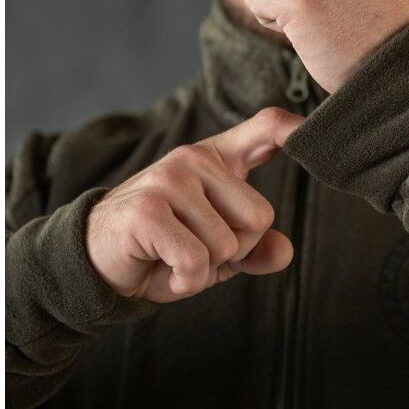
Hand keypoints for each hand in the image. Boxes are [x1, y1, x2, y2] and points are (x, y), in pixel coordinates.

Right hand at [85, 107, 303, 303]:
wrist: (97, 264)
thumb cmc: (163, 250)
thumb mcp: (218, 252)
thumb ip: (256, 249)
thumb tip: (284, 251)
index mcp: (217, 159)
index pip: (264, 128)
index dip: (294, 128)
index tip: (310, 128)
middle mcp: (195, 158)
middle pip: (260, 217)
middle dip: (235, 250)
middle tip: (194, 248)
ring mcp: (170, 179)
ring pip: (228, 245)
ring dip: (204, 269)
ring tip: (172, 256)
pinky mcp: (149, 209)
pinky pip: (197, 261)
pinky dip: (185, 281)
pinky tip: (161, 268)